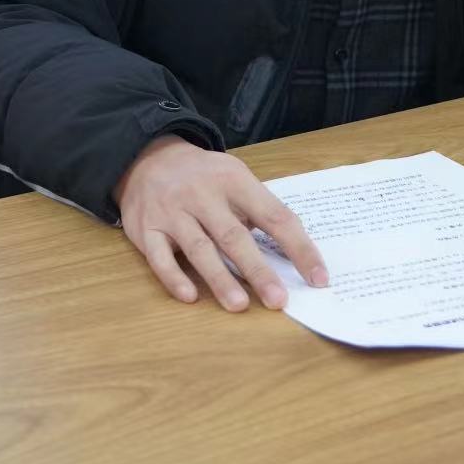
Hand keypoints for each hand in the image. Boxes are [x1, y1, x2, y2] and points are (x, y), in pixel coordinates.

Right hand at [113, 134, 328, 311]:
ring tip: (239, 304)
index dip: (298, 248)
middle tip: (278, 300)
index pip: (274, 216)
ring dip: (219, 278)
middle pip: (234, 236)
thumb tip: (296, 254)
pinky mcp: (145, 229)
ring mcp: (172, 212)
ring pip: (199, 248)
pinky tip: (190, 296)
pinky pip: (159, 257)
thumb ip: (259, 210)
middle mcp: (202, 195)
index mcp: (234, 181)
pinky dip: (174, 277)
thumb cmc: (204, 177)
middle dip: (257, 270)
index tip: (318, 278)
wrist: (147, 158)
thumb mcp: (235, 178)